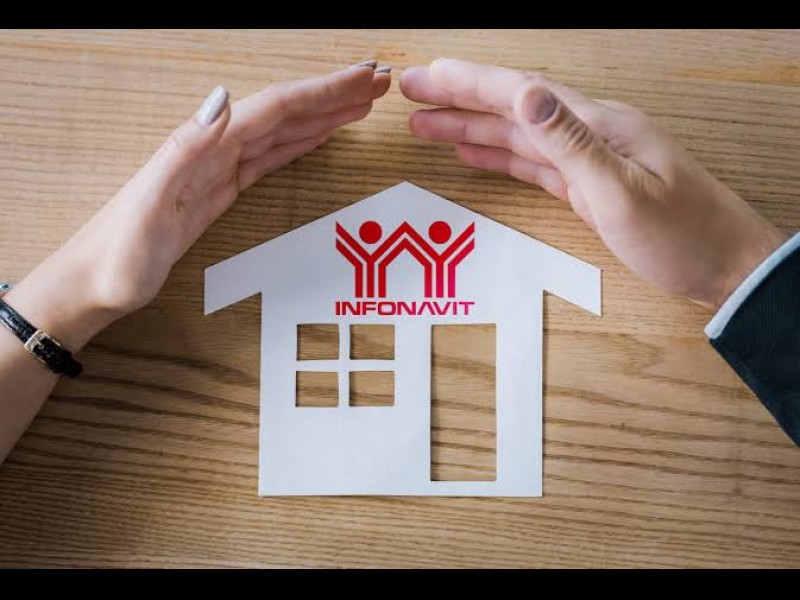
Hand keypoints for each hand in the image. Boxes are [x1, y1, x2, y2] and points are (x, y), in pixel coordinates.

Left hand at [6, 62, 390, 348]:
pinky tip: (316, 137)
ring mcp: (218, 169)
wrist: (93, 283)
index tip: (364, 77)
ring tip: (360, 104)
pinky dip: (299, 143)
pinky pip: (269, 157)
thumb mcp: (148, 202)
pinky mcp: (219, 191)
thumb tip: (223, 97)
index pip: (276, 108)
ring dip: (322, 114)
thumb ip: (184, 148)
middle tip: (379, 82)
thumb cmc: (117, 255)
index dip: (323, 90)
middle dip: (333, 94)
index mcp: (204, 147)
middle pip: (285, 111)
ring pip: (282, 131)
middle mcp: (214, 149)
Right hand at [400, 58, 786, 309]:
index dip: (470, 81)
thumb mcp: (624, 193)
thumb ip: (572, 145)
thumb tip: (528, 94)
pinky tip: (474, 152)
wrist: (724, 266)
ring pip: (517, 134)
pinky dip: (499, 156)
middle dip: (459, 97)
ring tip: (426, 124)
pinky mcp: (587, 185)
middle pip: (512, 106)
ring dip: (470, 126)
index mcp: (598, 126)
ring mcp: (588, 159)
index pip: (522, 91)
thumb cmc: (685, 235)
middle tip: (412, 92)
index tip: (428, 75)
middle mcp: (590, 134)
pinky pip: (532, 163)